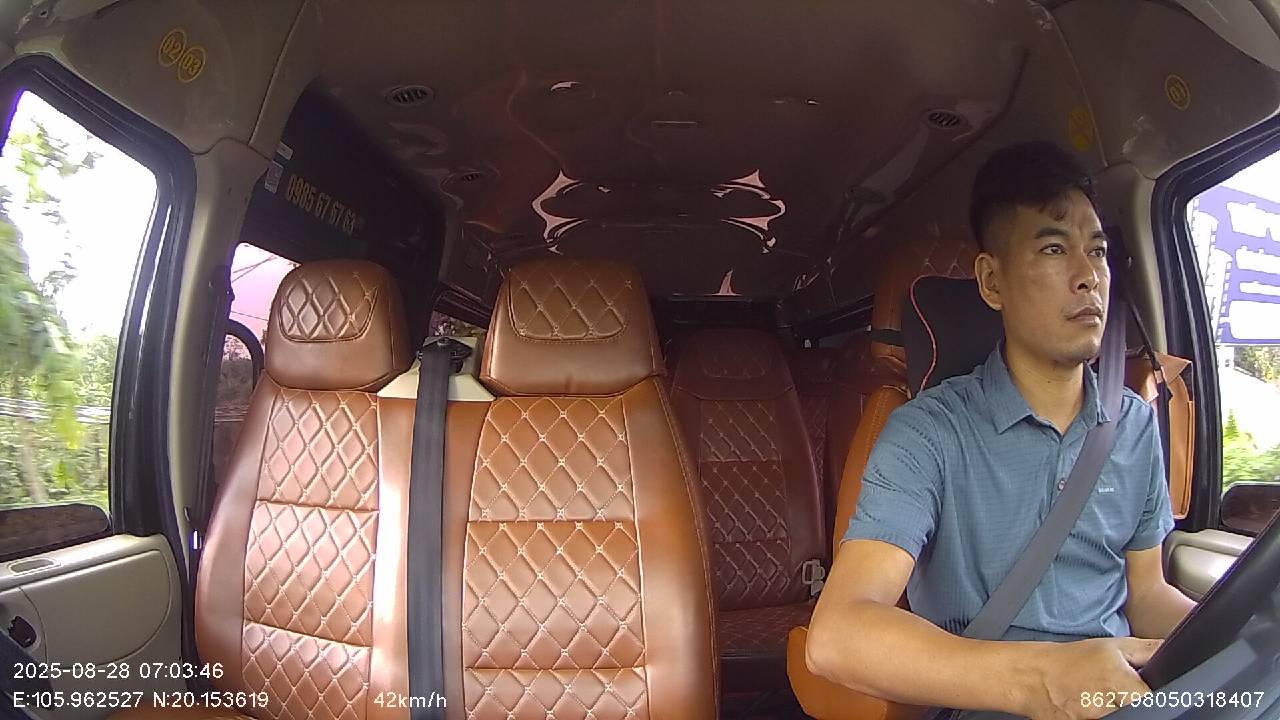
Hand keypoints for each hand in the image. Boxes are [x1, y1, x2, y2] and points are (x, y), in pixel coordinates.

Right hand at [1018, 637, 1161, 719]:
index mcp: (1121, 686)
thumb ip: (1150, 650)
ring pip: (1124, 719)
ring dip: (1119, 710)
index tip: (1146, 691)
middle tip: (1121, 693)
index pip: (1157, 703)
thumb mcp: (1113, 647)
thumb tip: (1175, 652)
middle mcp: (1109, 710)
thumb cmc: (1073, 661)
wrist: (1033, 677)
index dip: (1156, 697)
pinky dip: (1101, 716)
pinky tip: (1092, 707)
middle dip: (1135, 704)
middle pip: (1140, 714)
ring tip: (1103, 699)